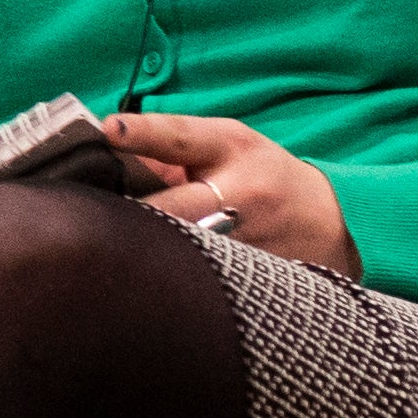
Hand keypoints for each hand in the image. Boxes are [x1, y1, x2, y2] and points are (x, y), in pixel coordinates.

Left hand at [108, 110, 356, 273]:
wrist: (332, 222)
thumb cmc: (262, 175)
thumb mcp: (227, 144)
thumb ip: (170, 149)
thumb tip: (102, 155)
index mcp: (232, 148)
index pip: (182, 138)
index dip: (144, 133)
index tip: (108, 130)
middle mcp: (240, 193)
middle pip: (170, 207)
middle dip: (127, 214)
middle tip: (85, 217)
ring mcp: (246, 240)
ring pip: (179, 250)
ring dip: (141, 251)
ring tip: (104, 254)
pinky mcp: (249, 279)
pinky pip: (195, 281)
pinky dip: (165, 281)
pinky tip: (141, 286)